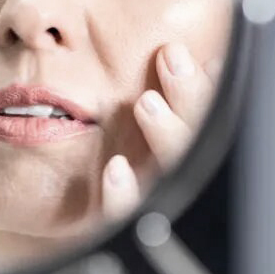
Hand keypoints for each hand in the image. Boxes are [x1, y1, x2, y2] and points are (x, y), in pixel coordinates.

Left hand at [101, 43, 221, 219]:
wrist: (65, 207)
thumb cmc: (120, 154)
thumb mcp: (148, 115)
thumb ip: (177, 92)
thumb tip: (205, 55)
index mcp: (186, 145)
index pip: (208, 115)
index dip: (203, 84)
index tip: (189, 52)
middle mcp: (174, 174)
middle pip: (196, 139)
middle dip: (190, 96)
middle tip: (172, 61)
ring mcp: (148, 198)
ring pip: (168, 173)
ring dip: (164, 134)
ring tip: (147, 103)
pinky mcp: (115, 221)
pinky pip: (123, 214)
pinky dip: (123, 194)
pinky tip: (115, 169)